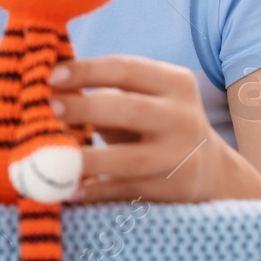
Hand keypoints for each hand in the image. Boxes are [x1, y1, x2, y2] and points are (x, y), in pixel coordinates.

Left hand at [49, 55, 260, 203]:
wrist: (210, 169)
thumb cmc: (155, 123)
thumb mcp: (142, 98)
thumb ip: (102, 93)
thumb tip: (50, 91)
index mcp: (174, 82)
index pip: (127, 69)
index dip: (87, 71)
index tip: (52, 76)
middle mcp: (182, 117)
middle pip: (131, 109)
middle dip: (86, 108)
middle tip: (51, 108)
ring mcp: (180, 156)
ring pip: (130, 159)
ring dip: (88, 159)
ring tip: (51, 156)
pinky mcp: (172, 189)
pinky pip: (129, 190)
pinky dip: (97, 190)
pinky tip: (69, 190)